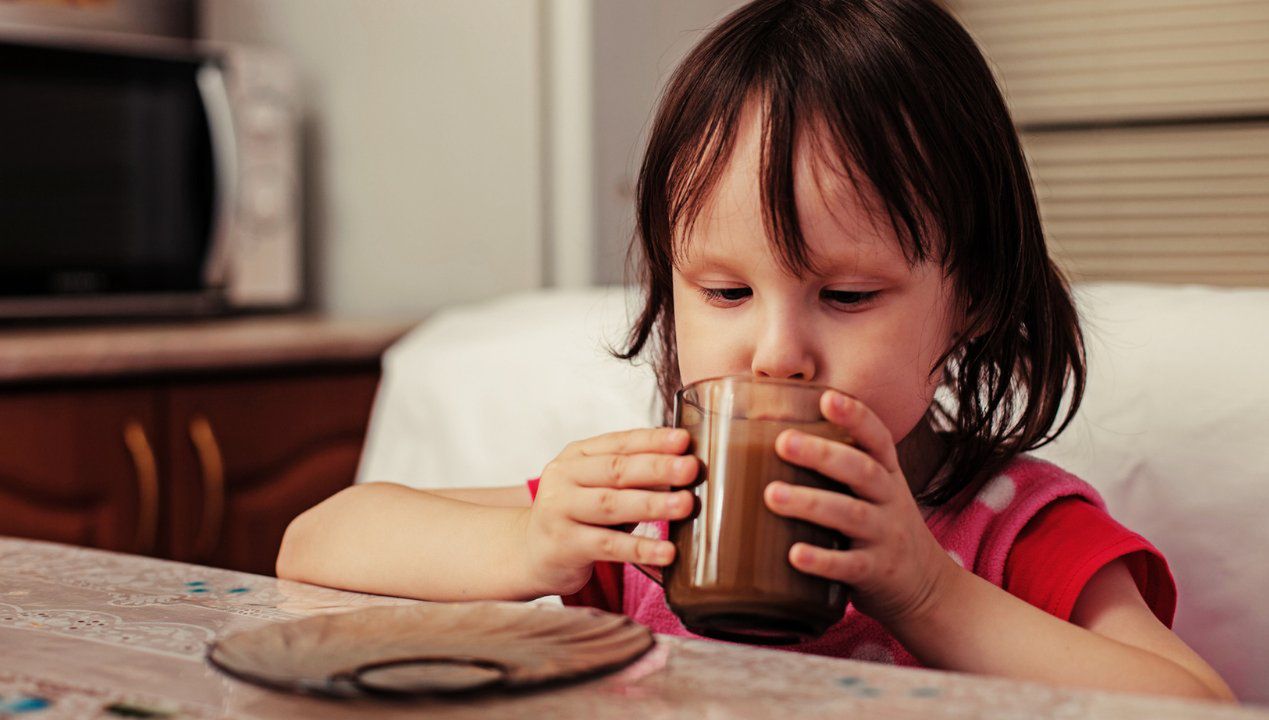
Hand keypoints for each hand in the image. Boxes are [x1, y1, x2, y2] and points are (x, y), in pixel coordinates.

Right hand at [521, 428, 697, 595]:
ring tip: (685, 505)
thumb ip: (634, 477)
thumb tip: (684, 468)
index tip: (684, 439)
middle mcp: (564, 478)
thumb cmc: (579, 516)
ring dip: (651, 504)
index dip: (652, 440)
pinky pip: (608, 546)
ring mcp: (560, 511)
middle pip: (615, 469)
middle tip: (691, 468)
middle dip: (657, 468)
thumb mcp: (600, 488)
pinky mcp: (564, 545)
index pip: (619, 443)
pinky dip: (640, 548)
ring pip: (611, 504)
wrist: (532, 553)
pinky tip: (667, 552)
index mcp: (577, 456)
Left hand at [763, 391, 959, 626]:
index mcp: (887, 475)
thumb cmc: (881, 527)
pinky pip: (849, 565)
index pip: (878, 438)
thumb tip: (768, 437)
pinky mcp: (876, 573)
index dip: (856, 417)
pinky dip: (822, 560)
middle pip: (861, 470)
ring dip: (811, 503)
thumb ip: (839, 468)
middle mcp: (890, 500)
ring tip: (772, 494)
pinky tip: (794, 554)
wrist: (926, 587)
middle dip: (823, 454)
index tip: (827, 398)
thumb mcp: (873, 492)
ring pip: (851, 515)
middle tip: (783, 442)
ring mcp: (885, 536)